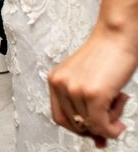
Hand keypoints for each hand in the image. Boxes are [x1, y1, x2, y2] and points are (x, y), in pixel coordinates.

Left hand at [48, 24, 137, 147]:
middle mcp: (60, 84)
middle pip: (74, 124)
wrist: (117, 37)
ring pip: (91, 126)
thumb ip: (86, 106)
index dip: (78, 128)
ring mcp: (75, 90)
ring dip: (109, 123)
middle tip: (111, 122)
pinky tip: (120, 123)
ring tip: (118, 104)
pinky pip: (101, 125)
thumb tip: (98, 139)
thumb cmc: (106, 56)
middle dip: (94, 128)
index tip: (93, 131)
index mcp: (55, 80)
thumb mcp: (88, 81)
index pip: (59, 117)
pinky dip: (112, 130)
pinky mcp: (93, 94)